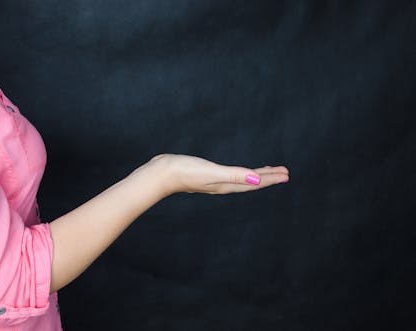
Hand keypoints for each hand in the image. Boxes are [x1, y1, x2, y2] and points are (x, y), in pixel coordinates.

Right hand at [149, 153, 288, 194]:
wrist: (160, 174)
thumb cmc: (185, 172)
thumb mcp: (213, 172)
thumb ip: (235, 175)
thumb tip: (257, 180)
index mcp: (226, 185)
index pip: (254, 183)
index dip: (271, 178)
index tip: (286, 174)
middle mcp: (222, 185)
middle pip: (250, 182)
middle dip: (267, 177)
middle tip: (284, 172)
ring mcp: (214, 181)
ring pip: (241, 179)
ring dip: (255, 175)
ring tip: (265, 171)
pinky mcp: (206, 175)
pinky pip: (230, 175)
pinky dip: (239, 172)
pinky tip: (236, 171)